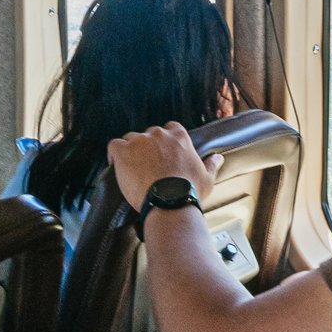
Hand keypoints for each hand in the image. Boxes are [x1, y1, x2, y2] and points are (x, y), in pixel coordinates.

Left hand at [107, 122, 223, 212]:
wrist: (170, 202)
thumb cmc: (189, 192)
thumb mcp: (207, 178)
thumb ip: (211, 165)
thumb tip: (218, 158)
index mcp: (179, 136)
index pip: (170, 128)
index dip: (165, 141)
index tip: (164, 154)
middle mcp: (159, 134)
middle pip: (149, 135)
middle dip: (147, 147)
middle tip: (148, 165)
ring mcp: (139, 141)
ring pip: (130, 139)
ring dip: (130, 151)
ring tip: (132, 168)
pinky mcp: (123, 152)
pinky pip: (114, 146)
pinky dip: (114, 154)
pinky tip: (117, 165)